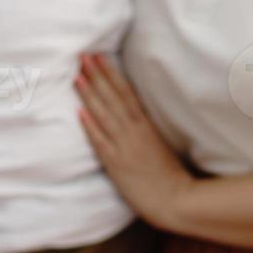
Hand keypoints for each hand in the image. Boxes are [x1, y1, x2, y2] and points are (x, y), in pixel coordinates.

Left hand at [75, 52, 191, 229]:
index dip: (111, 73)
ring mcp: (125, 146)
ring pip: (105, 114)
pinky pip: (101, 141)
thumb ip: (145, 128)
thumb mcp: (159, 143)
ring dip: (90, 94)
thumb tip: (131, 113)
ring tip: (77, 76)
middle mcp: (135, 131)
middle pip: (114, 97)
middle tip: (84, 55)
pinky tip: (80, 112)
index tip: (99, 56)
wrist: (175, 198)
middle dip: (98, 75)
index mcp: (146, 124)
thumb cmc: (169, 173)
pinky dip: (91, 126)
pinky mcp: (117, 164)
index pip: (126, 92)